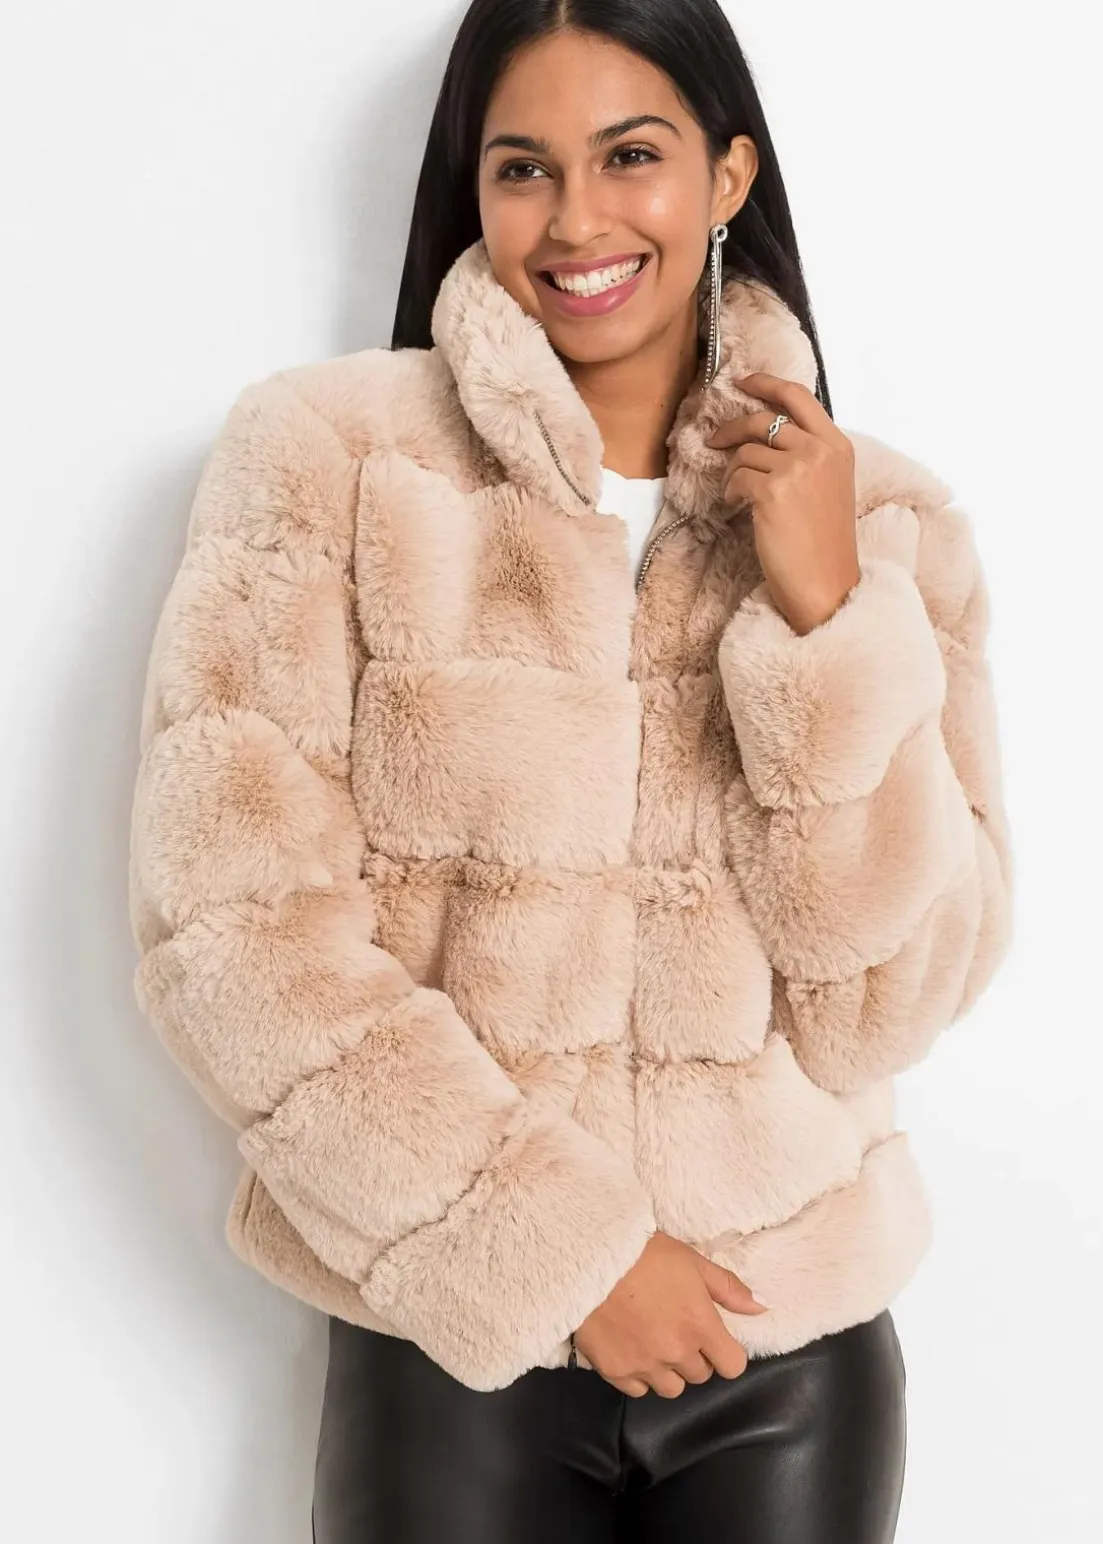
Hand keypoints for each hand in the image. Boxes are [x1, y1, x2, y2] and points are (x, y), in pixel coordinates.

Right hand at [572, 1231, 767, 1398]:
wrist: (590, 1257)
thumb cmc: (644, 1253)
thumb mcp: (692, 1261)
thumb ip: (728, 1288)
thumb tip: (761, 1307)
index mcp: (700, 1326)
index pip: (732, 1365)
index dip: (726, 1352)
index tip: (714, 1337)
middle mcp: (676, 1353)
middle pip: (701, 1375)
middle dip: (695, 1356)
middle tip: (677, 1328)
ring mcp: (644, 1365)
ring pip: (671, 1388)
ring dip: (668, 1369)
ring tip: (654, 1340)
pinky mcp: (615, 1371)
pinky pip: (638, 1390)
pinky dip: (639, 1375)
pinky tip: (631, 1348)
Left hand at [705, 372, 860, 634]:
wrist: (827, 586)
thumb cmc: (824, 545)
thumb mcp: (829, 488)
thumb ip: (808, 456)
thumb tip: (766, 435)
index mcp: (838, 446)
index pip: (798, 397)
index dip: (766, 383)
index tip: (743, 380)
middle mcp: (820, 451)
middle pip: (763, 419)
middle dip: (732, 428)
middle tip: (714, 440)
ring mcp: (797, 469)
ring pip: (745, 451)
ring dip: (733, 472)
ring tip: (737, 495)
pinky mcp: (773, 492)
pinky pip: (736, 477)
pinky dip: (730, 491)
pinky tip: (737, 507)